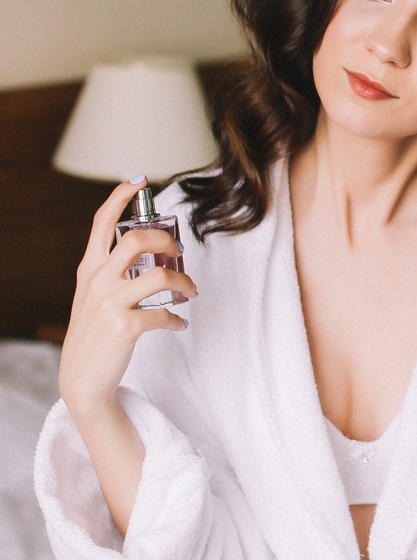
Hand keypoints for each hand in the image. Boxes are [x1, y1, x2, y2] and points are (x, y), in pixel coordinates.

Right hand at [59, 177, 196, 421]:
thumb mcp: (91, 295)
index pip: (101, 223)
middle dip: (165, 241)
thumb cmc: (93, 334)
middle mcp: (97, 281)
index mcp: (88, 269)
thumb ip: (110, 272)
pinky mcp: (125, 327)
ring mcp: (110, 303)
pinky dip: (176, 320)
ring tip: (190, 293)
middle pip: (136, 241)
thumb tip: (148, 253)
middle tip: (179, 252)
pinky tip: (177, 325)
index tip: (138, 181)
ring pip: (160, 277)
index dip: (119, 197)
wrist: (82, 379)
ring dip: (184, 284)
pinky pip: (163, 315)